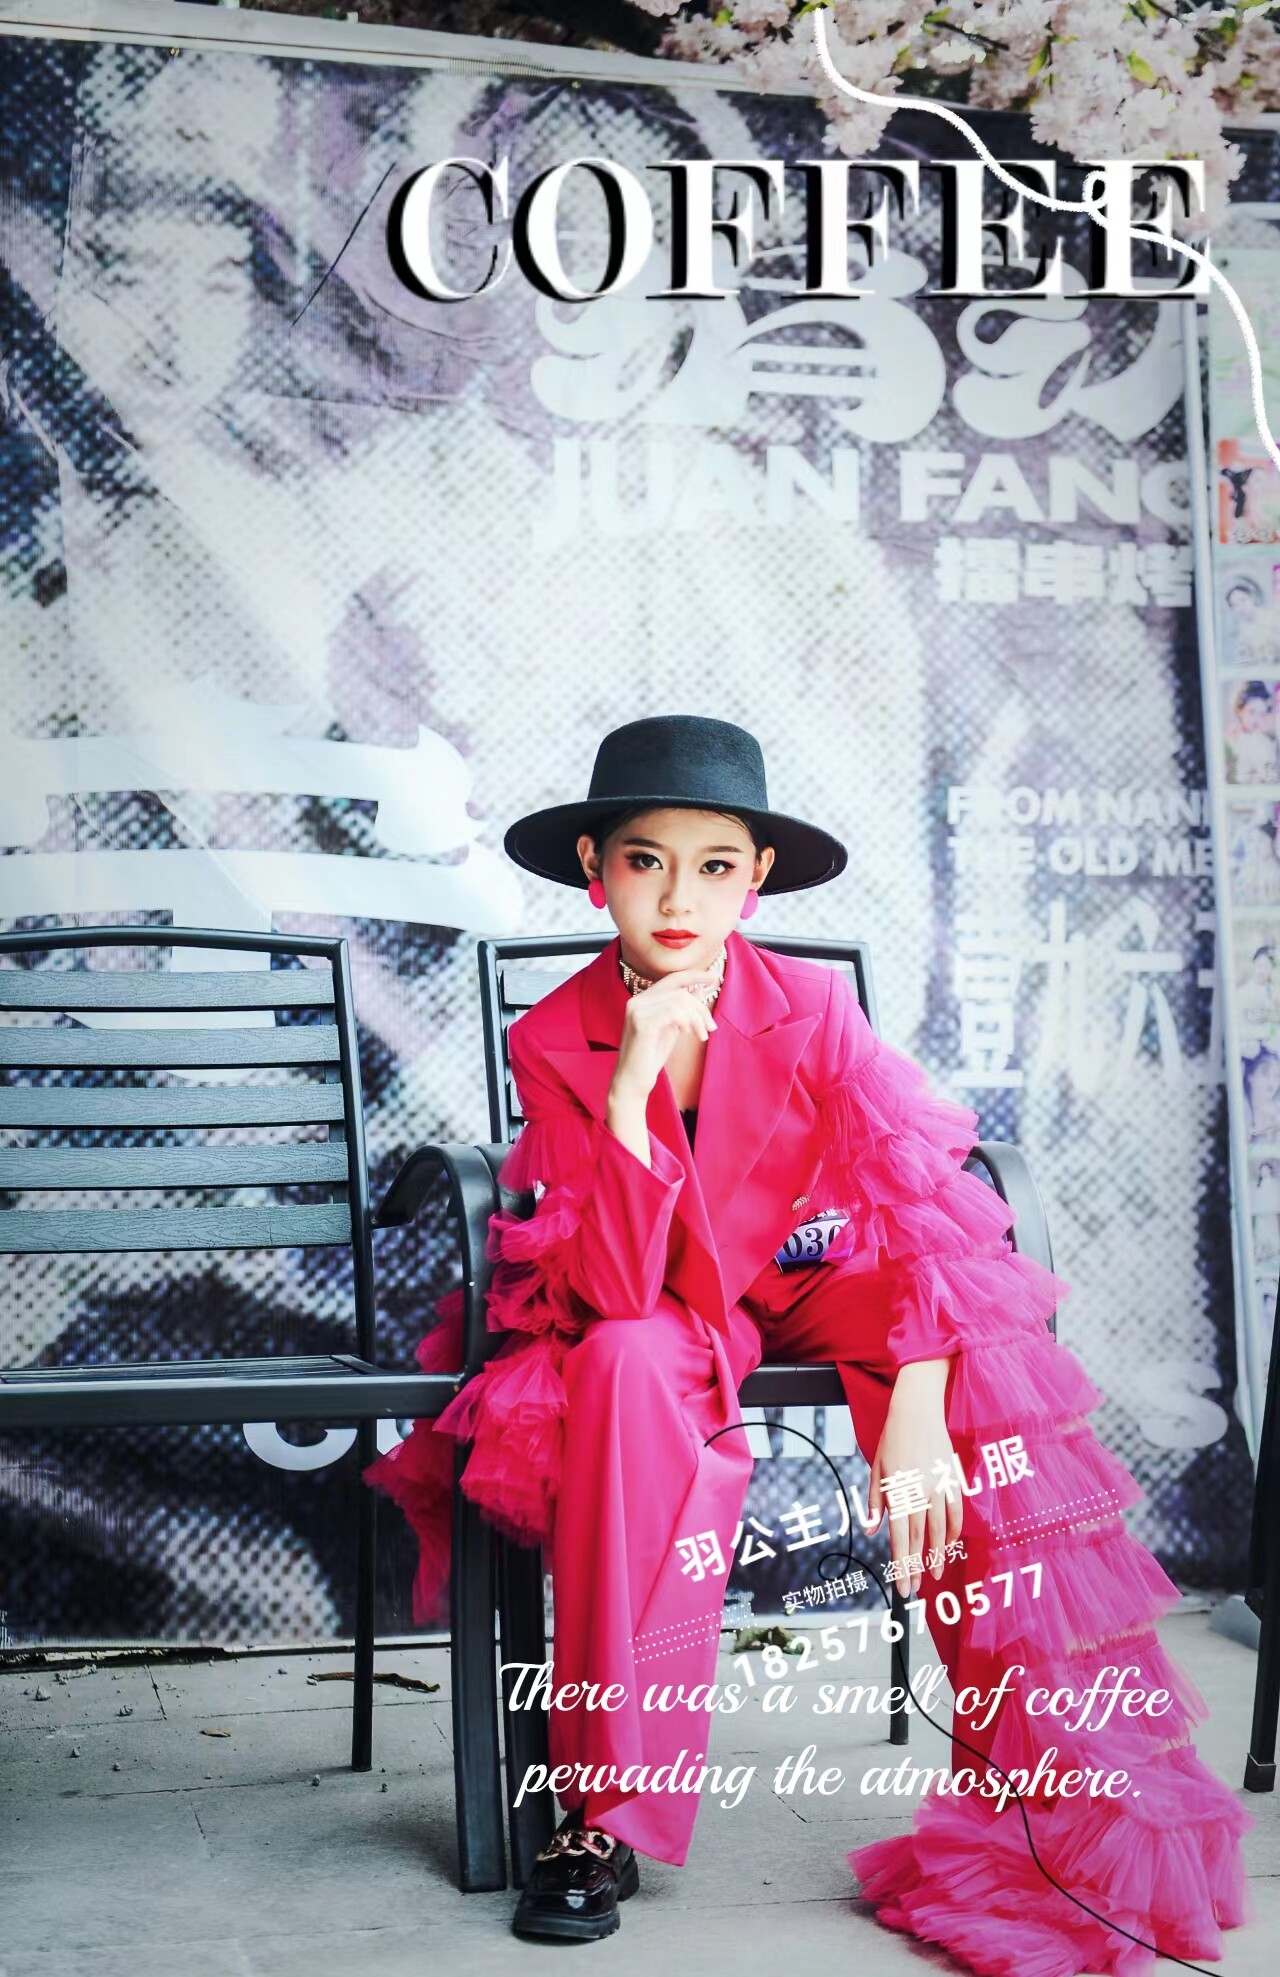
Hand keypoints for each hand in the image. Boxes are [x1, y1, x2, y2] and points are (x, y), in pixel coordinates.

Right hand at [610, 965, 719, 1105]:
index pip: (672, 979)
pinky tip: (687, 1034)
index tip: (715, 978)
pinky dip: (687, 1022)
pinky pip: (673, 1013)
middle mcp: (636, 1001)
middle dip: (700, 1008)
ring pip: (679, 1000)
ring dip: (697, 1018)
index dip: (694, 976)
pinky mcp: (641, 1023)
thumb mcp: (672, 1029)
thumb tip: (700, 990)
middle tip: (711, 1028)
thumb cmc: (650, 1058)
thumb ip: (682, 1009)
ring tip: (702, 1035)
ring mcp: (636, 1011)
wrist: (632, 1082)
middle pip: (679, 991)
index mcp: (642, 1000)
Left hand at [867, 1364, 960, 1597]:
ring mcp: (939, 1487)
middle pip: (919, 1538)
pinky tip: (949, 1545)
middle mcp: (920, 1492)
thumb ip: (875, 1502)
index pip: (899, 1537)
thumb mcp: (877, 1469)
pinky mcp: (952, 1480)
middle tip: (915, 1588)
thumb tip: (872, 1531)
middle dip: (917, 1566)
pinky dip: (954, 1530)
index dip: (901, 1565)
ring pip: (940, 1529)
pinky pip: (956, 1511)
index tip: (902, 1587)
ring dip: (938, 1554)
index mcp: (898, 1492)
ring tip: (935, 1574)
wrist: (918, 1411)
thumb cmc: (893, 1440)